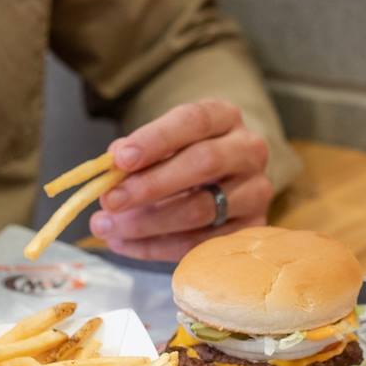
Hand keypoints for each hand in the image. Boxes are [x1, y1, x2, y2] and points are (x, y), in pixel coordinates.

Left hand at [88, 99, 272, 260]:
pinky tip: (126, 245)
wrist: (226, 179)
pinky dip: (158, 247)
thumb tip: (111, 168)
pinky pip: (201, 244)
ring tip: (109, 228)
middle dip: (150, 185)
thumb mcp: (164, 143)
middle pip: (203, 164)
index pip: (193, 121)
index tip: (120, 160)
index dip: (155, 140)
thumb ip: (138, 153)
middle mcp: (249, 151)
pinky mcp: (252, 227)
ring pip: (201, 210)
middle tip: (110, 201)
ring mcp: (256, 191)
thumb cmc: (185, 155)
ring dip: (148, 222)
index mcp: (225, 117)